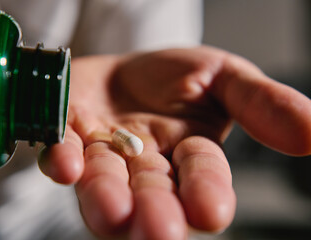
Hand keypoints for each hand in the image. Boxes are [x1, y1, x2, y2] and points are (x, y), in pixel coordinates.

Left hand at [38, 46, 310, 238]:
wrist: (128, 68)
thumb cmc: (177, 76)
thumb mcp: (225, 77)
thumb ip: (261, 104)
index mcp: (188, 153)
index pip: (202, 176)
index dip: (207, 191)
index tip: (211, 211)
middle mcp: (146, 165)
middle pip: (151, 193)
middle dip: (155, 212)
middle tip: (160, 232)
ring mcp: (105, 154)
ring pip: (105, 184)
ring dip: (106, 197)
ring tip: (113, 213)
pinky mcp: (70, 137)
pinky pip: (64, 153)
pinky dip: (63, 160)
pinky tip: (66, 164)